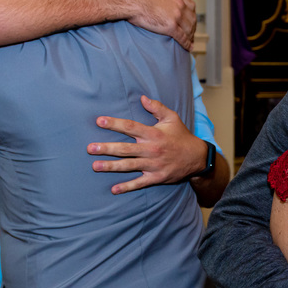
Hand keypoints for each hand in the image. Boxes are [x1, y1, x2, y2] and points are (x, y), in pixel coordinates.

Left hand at [88, 95, 205, 193]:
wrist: (197, 158)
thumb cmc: (181, 136)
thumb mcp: (172, 118)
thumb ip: (157, 107)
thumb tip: (142, 98)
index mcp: (153, 134)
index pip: (130, 127)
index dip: (114, 123)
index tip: (99, 121)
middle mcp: (151, 149)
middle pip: (125, 149)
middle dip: (107, 148)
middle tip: (90, 148)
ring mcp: (153, 165)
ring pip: (129, 166)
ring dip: (111, 166)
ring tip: (95, 165)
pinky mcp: (156, 177)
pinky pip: (140, 183)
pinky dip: (127, 187)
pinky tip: (114, 189)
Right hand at [124, 0, 196, 50]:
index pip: (189, 5)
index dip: (190, 13)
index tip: (189, 18)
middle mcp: (179, 4)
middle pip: (192, 17)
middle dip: (193, 25)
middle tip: (191, 31)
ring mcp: (176, 16)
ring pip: (189, 28)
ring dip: (191, 35)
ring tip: (190, 41)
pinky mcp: (170, 27)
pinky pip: (182, 37)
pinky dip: (187, 43)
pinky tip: (188, 48)